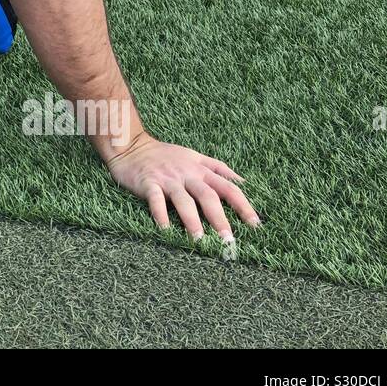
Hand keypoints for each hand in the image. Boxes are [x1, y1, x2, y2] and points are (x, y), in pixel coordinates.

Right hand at [106, 134, 259, 240]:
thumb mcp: (194, 155)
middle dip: (220, 218)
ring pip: (183, 199)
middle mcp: (186, 174)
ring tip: (200, 240)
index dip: (243, 205)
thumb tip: (242, 183)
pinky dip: (160, 214)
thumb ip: (217, 168)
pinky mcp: (148, 182)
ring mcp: (167, 178)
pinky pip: (155, 199)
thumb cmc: (165, 154)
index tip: (255, 225)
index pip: (228, 187)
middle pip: (208, 196)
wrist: (131, 145)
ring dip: (192, 220)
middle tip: (229, 240)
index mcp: (200, 169)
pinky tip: (165, 229)